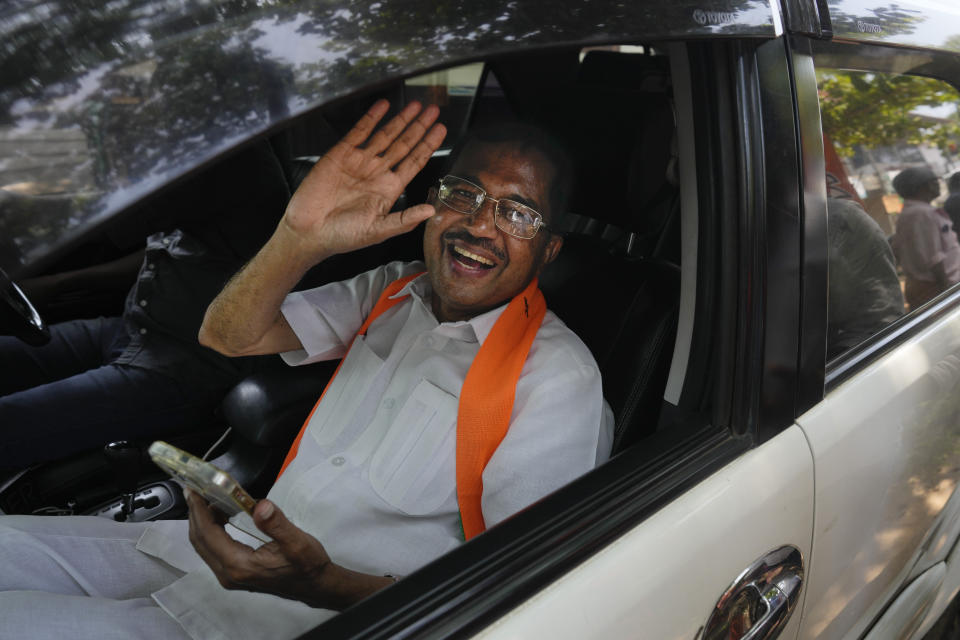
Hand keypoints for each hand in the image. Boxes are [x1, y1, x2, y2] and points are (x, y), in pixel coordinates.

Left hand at [185, 490, 392, 609]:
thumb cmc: (307, 565)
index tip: (193, 490)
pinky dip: (211, 531)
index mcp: (239, 565)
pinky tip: (219, 516)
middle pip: (200, 541)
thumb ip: (276, 524)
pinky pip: (212, 550)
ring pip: (204, 546)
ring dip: (202, 522)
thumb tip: (260, 505)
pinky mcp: (234, 573)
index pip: (208, 535)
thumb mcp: (296, 541)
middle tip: (194, 490)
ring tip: (206, 498)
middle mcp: (229, 574)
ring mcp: (229, 576)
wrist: (315, 585)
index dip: (198, 511)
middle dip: (195, 514)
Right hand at [281, 99, 446, 261]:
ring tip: (416, 106)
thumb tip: (431, 211)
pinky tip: (383, 106)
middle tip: (434, 111)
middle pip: (404, 144)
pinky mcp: (340, 154)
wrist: (309, 232)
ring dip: (400, 120)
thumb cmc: (343, 235)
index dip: (428, 146)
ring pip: (385, 135)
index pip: (414, 162)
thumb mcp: (379, 231)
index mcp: (389, 189)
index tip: (441, 130)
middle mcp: (377, 172)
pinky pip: (359, 132)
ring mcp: (360, 161)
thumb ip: (405, 220)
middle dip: (419, 127)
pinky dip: (371, 118)